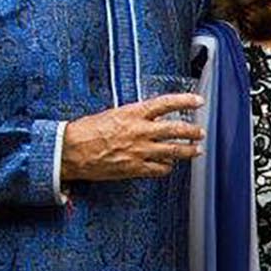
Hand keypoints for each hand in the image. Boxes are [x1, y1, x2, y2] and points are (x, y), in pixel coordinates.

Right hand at [60, 95, 204, 181]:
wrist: (70, 151)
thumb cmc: (86, 131)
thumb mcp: (113, 115)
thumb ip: (134, 117)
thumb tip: (149, 118)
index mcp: (133, 114)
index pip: (166, 103)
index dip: (185, 101)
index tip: (198, 101)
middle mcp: (140, 131)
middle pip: (176, 130)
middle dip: (193, 131)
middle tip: (201, 132)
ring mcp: (139, 151)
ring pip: (173, 151)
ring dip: (189, 151)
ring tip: (197, 150)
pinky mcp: (135, 168)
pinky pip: (160, 169)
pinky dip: (167, 167)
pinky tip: (169, 166)